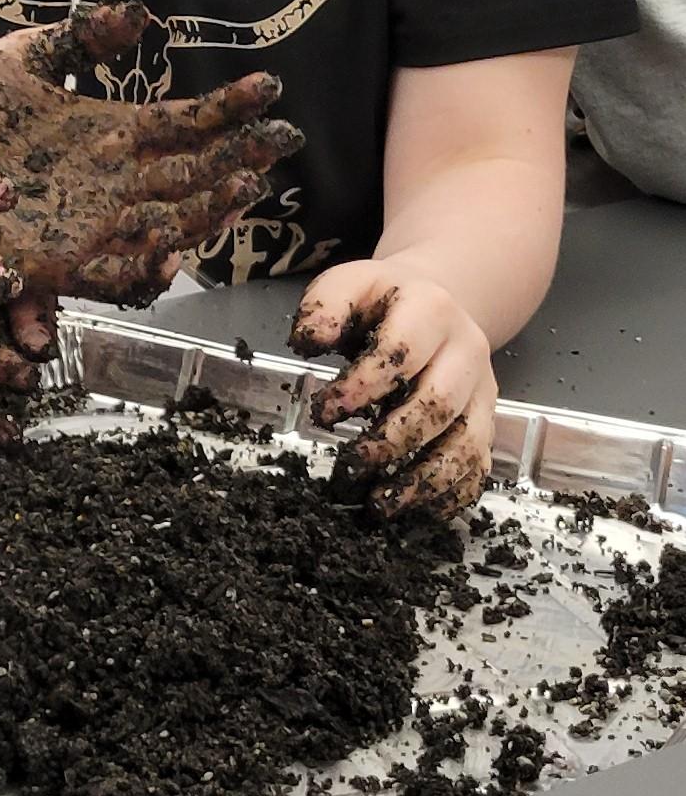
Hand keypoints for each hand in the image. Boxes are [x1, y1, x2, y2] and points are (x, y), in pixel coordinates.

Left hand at [0, 3, 301, 303]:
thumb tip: (139, 15)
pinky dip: (143, 269)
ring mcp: (87, 224)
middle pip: (192, 176)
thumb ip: (78, 38)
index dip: (229, 109)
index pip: (184, 123)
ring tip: (245, 188)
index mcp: (106, 133)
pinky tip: (172, 250)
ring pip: (168, 226)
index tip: (269, 88)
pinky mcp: (54, 262)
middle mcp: (109, 183)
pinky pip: (111, 276)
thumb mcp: (17, 60)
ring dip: (209, 211)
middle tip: (280, 143)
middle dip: (240, 160)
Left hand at [291, 262, 495, 517]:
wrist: (439, 299)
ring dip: (426, 479)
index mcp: (431, 311)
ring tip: (382, 505)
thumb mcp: (347, 284)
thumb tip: (307, 342)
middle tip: (351, 464)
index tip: (323, 413)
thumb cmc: (381, 299)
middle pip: (440, 403)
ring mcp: (483, 389)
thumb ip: (324, 307)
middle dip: (394, 440)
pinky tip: (420, 511)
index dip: (363, 387)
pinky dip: (453, 492)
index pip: (401, 353)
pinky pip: (480, 462)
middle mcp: (467, 351)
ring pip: (467, 442)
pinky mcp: (487, 419)